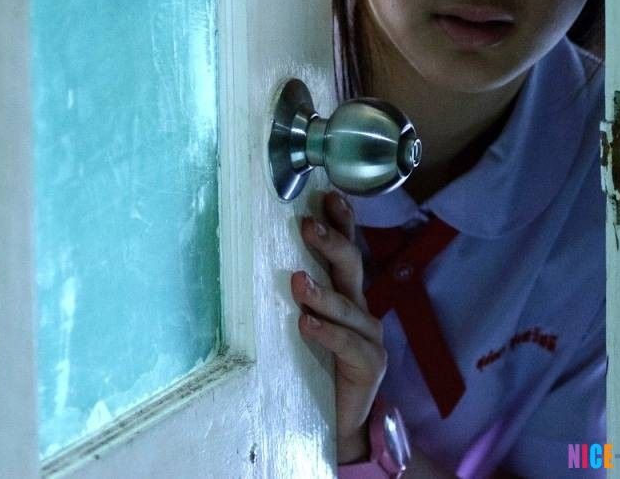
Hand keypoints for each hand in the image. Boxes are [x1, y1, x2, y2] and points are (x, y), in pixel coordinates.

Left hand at [291, 191, 386, 463]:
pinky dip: (326, 333)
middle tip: (308, 225)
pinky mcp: (370, 365)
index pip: (345, 250)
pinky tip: (307, 324)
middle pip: (351, 267)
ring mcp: (368, 337)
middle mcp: (360, 309)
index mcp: (345, 294)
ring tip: (298, 281)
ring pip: (348, 306)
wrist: (337, 424)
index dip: (341, 221)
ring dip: (322, 293)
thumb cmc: (312, 368)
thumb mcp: (300, 324)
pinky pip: (348, 345)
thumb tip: (249, 260)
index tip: (327, 195)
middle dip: (332, 242)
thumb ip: (292, 297)